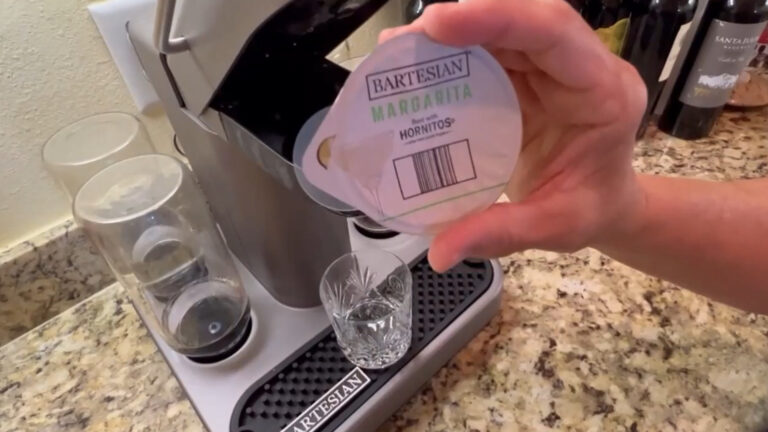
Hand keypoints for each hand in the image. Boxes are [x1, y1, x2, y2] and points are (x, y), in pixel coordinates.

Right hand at [380, 0, 647, 270]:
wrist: (606, 201)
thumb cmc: (591, 207)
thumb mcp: (554, 227)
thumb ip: (499, 234)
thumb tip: (441, 252)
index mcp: (603, 94)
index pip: (554, 34)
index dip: (497, 18)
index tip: (439, 24)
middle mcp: (583, 67)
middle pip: (525, 21)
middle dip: (463, 21)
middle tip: (405, 43)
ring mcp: (555, 66)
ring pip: (504, 29)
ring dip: (452, 34)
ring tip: (400, 51)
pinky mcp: (531, 72)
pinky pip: (491, 49)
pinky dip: (453, 52)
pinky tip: (417, 64)